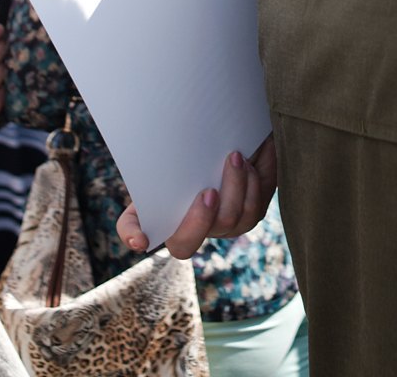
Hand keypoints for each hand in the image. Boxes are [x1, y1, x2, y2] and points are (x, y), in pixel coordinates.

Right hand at [116, 136, 277, 258]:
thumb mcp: (142, 204)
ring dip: (246, 181)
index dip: (196, 224)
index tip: (206, 193)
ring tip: (238, 155)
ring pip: (249, 212)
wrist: (195, 165)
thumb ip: (131, 224)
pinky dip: (261, 174)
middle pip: (226, 221)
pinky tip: (254, 152)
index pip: (186, 244)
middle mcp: (213, 231)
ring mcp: (238, 222)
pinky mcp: (258, 205)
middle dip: (231, 192)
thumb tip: (139, 243)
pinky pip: (265, 197)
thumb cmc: (162, 187)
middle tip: (230, 161)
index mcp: (183, 235)